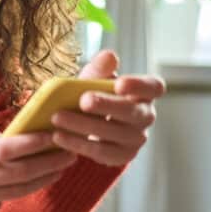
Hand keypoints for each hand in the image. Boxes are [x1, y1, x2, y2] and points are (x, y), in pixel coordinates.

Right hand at [0, 127, 77, 211]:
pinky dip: (25, 187)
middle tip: (70, 151)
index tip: (51, 135)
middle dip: (50, 161)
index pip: (3, 151)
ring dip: (46, 177)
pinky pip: (8, 199)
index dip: (30, 143)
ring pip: (22, 189)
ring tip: (62, 165)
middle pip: (20, 172)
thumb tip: (12, 136)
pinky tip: (38, 178)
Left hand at [50, 50, 165, 166]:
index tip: (119, 83)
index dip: (139, 86)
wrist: (85, 124)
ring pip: (113, 134)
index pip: (153, 87)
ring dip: (84, 126)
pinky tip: (58, 136)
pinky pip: (101, 152)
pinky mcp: (122, 156)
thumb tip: (108, 55)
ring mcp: (136, 139)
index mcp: (144, 93)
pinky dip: (77, 144)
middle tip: (83, 100)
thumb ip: (99, 69)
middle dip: (107, 106)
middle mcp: (145, 116)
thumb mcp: (93, 80)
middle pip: (132, 112)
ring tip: (57, 117)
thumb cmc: (93, 95)